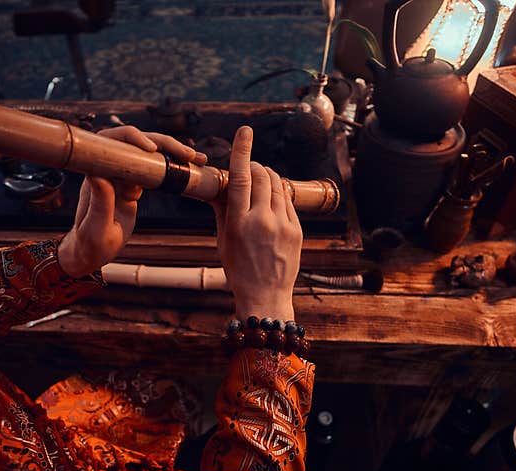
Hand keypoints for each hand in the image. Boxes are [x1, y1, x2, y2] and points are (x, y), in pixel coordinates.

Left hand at [57, 126, 206, 276]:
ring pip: (149, 155)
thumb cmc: (90, 244)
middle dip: (164, 144)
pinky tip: (191, 169)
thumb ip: (99, 204)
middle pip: (137, 144)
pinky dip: (173, 167)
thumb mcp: (97, 228)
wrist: (92, 252)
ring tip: (198, 160)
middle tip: (188, 155)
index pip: (112, 142)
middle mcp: (109, 170)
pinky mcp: (132, 186)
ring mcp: (122, 177)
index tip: (151, 149)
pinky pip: (153, 170)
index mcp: (97, 174)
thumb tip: (99, 175)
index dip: (132, 138)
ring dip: (173, 153)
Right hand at [212, 126, 302, 320]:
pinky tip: (272, 201)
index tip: (245, 131)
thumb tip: (218, 186)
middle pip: (262, 176)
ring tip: (260, 182)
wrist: (265, 295)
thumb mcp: (223, 240)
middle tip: (250, 168)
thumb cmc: (238, 269)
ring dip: (269, 176)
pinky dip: (279, 194)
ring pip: (278, 185)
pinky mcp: (297, 229)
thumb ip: (222, 210)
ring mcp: (282, 225)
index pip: (240, 177)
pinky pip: (288, 200)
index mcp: (238, 222)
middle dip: (256, 166)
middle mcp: (262, 220)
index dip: (242, 151)